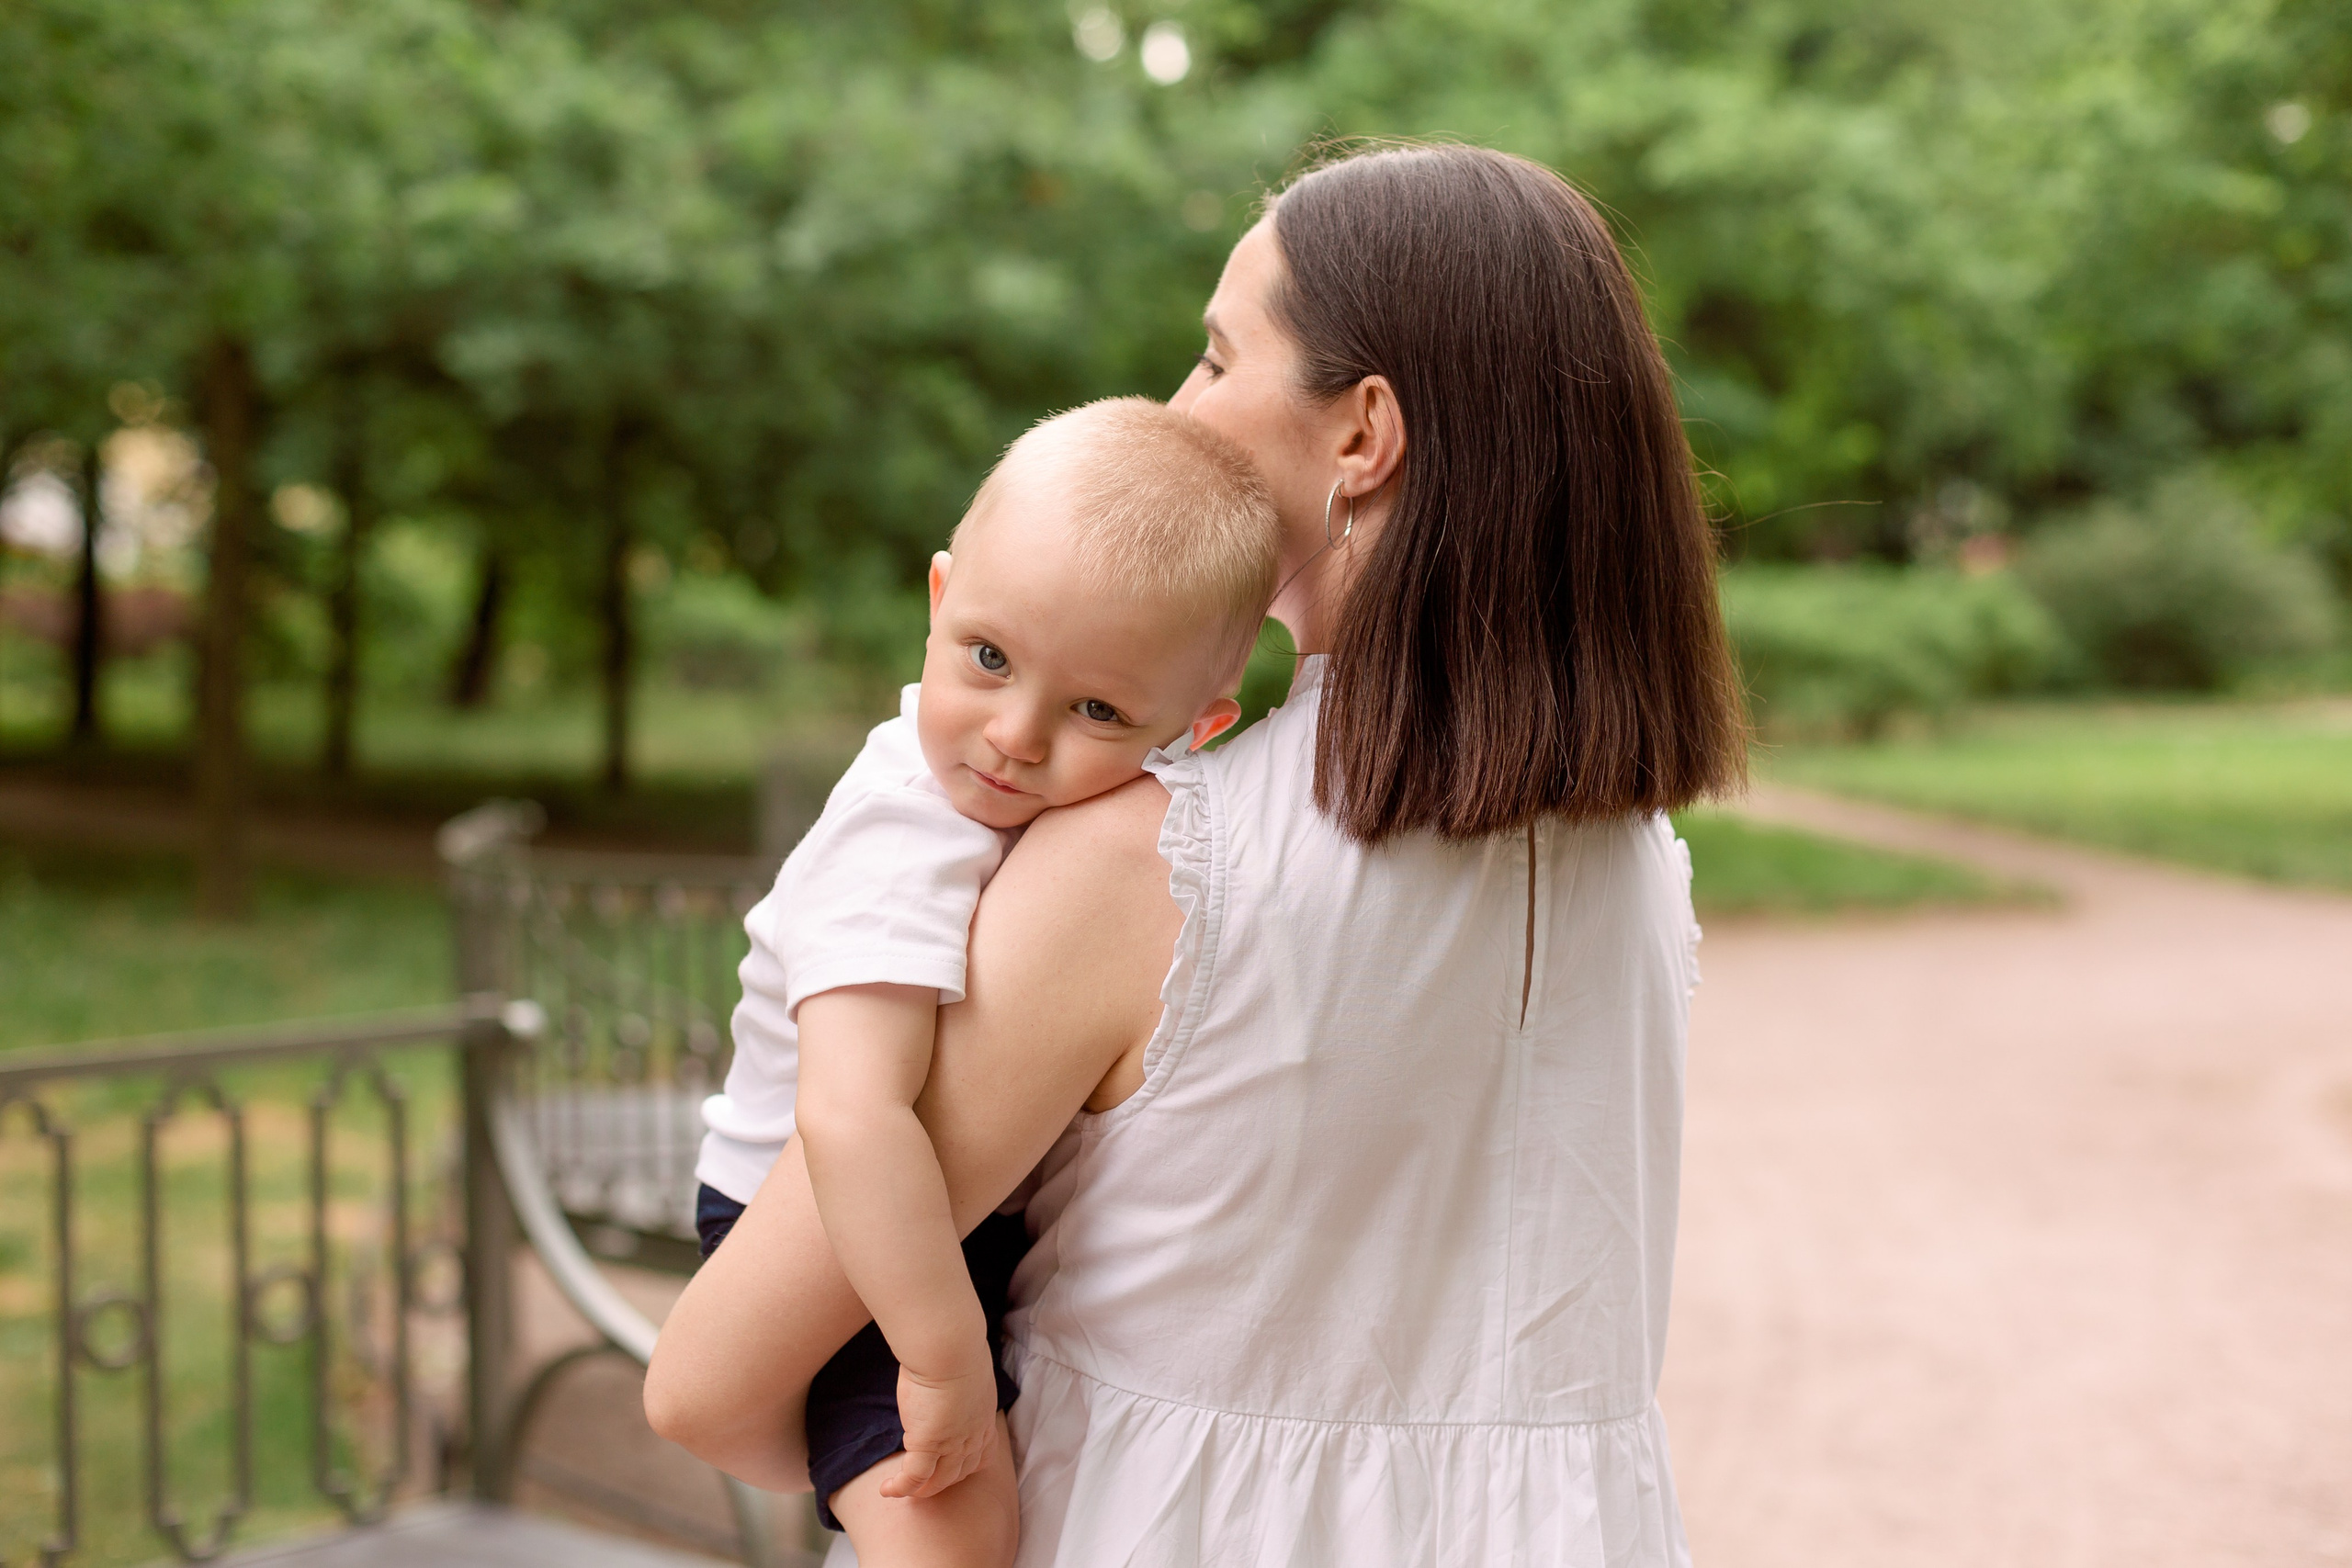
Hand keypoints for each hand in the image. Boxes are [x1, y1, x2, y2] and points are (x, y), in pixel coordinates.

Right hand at [882, 1348, 1000, 1499]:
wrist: (949, 1347)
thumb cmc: (955, 1346)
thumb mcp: (966, 1368)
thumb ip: (960, 1382)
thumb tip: (946, 1374)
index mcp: (983, 1417)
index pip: (983, 1454)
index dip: (967, 1465)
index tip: (953, 1465)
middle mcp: (972, 1436)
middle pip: (961, 1472)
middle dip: (943, 1481)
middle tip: (924, 1483)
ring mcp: (952, 1444)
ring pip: (939, 1481)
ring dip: (922, 1489)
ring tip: (905, 1490)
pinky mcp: (928, 1445)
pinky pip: (914, 1477)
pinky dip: (901, 1487)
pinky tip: (887, 1489)